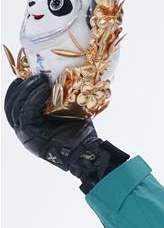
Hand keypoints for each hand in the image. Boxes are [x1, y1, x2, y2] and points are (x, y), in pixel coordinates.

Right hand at [4, 74, 128, 191]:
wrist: (87, 152)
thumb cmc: (80, 136)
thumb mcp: (68, 115)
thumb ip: (60, 103)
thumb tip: (62, 81)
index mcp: (31, 127)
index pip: (15, 106)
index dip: (17, 91)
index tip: (23, 77)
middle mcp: (24, 131)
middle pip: (13, 105)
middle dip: (21, 88)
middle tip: (32, 75)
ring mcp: (24, 134)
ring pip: (17, 106)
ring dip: (28, 90)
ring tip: (40, 79)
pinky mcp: (28, 134)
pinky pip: (27, 111)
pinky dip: (33, 98)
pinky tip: (43, 88)